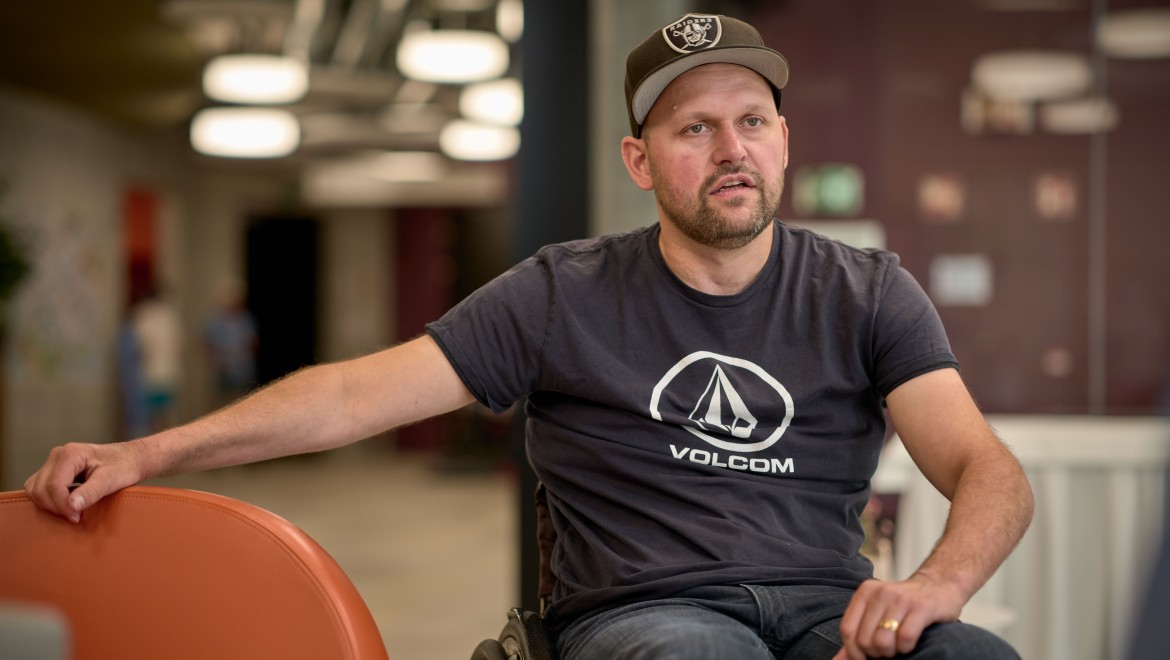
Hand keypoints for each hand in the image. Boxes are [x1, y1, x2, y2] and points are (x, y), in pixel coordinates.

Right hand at [23, 441, 150, 522]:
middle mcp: (58, 454)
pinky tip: (67, 503)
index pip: (53, 485)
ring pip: (35, 488)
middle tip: (75, 516)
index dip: (62, 505)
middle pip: (40, 488)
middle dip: (55, 506)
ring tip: (71, 510)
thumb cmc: (124, 467)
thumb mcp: (111, 480)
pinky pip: (40, 487)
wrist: (131, 459)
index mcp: (71, 454)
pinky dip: (48, 498)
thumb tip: (72, 506)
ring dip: (49, 504)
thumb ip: (91, 492)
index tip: (76, 517)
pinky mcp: (54, 469)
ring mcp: (54, 461)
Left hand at [833, 574, 963, 659]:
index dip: (854, 651)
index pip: (847, 630)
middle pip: (864, 640)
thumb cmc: (905, 605)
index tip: (865, 657)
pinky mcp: (922, 607)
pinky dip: (906, 648)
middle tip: (887, 650)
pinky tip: (909, 644)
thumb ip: (857, 634)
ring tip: (897, 647)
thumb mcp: (877, 612)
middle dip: (875, 653)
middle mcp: (881, 593)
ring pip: (883, 642)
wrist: (939, 585)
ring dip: (891, 653)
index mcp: (865, 592)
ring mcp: (901, 599)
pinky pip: (906, 638)